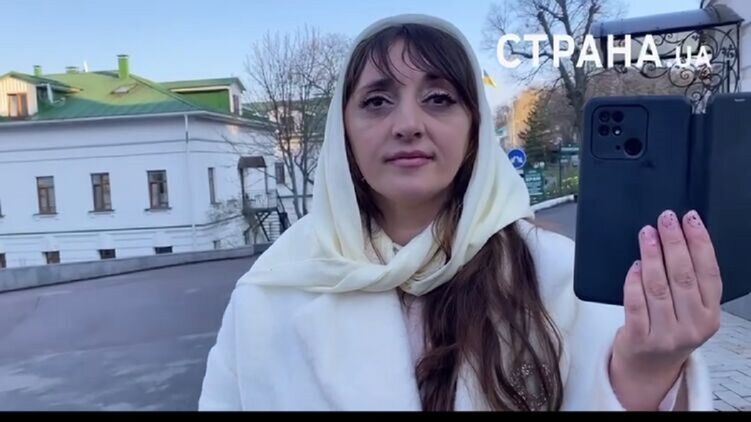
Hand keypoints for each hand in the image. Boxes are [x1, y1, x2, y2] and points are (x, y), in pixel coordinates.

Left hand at [610, 210, 721, 409]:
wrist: (648, 368)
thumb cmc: (669, 329)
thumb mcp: (691, 309)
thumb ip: (690, 281)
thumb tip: (680, 235)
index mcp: (710, 315)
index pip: (709, 273)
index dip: (700, 243)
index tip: (690, 218)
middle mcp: (692, 326)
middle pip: (683, 277)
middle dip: (674, 243)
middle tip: (665, 219)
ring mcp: (666, 334)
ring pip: (658, 288)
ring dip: (652, 256)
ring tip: (647, 234)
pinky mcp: (640, 339)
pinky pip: (635, 304)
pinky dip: (634, 282)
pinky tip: (634, 265)